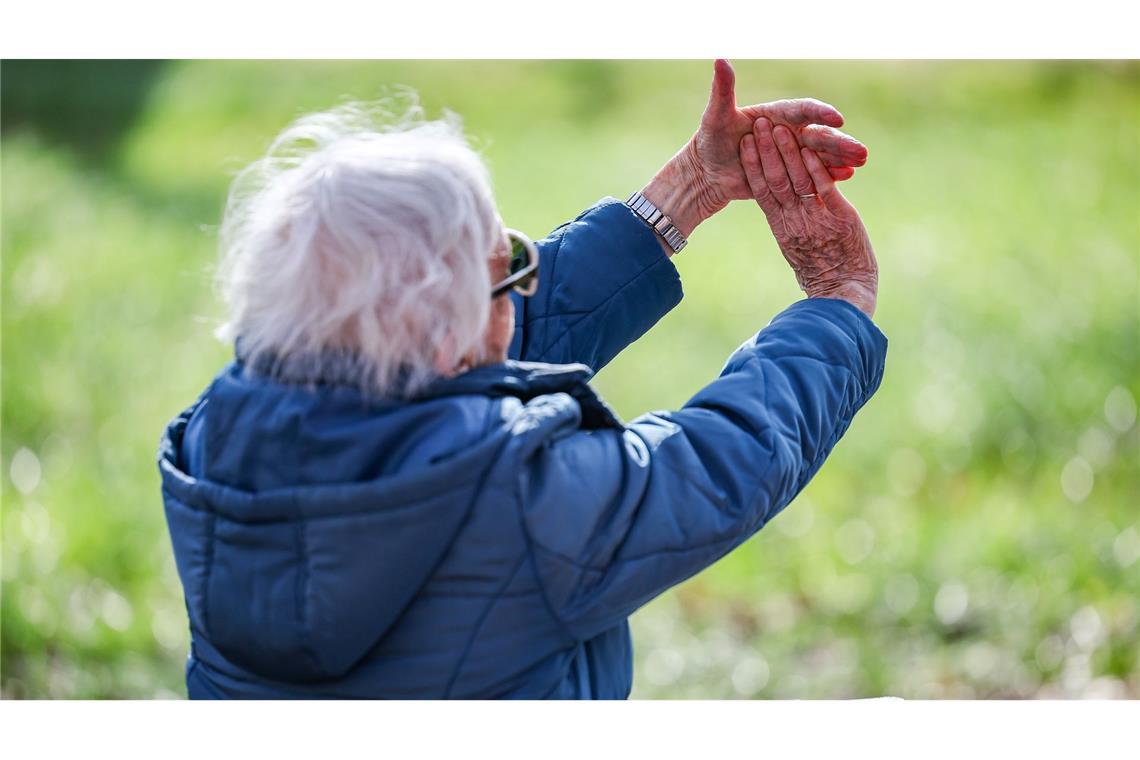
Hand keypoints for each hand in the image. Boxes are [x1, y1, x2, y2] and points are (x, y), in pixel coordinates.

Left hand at [687, 59, 868, 218]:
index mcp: (778, 114)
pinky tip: (846, 177)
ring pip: (820, 155)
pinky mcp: (789, 175)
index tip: (836, 118)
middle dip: (840, 141)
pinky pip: (812, 176)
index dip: (820, 113)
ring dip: (841, 158)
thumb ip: (723, 90)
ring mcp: (791, 156)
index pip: (804, 110)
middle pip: (819, 135)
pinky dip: (829, 176)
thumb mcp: (716, 115)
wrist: (708, 171)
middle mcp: (790, 133)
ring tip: (859, 162)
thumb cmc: (711, 139)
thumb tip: (720, 59)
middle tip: (860, 149)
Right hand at [740, 117, 878, 317]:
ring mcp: (816, 218)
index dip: (753, 167)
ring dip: (787, 152)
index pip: (762, 192)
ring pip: (796, 180)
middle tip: (757, 124)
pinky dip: (815, 166)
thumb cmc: (823, 276)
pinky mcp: (840, 217)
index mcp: (782, 229)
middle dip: (766, 151)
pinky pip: (823, 188)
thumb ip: (790, 227)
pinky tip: (808, 147)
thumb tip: (782, 210)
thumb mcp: (797, 250)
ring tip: (779, 128)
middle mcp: (795, 221)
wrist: (843, 293)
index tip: (745, 145)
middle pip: (775, 181)